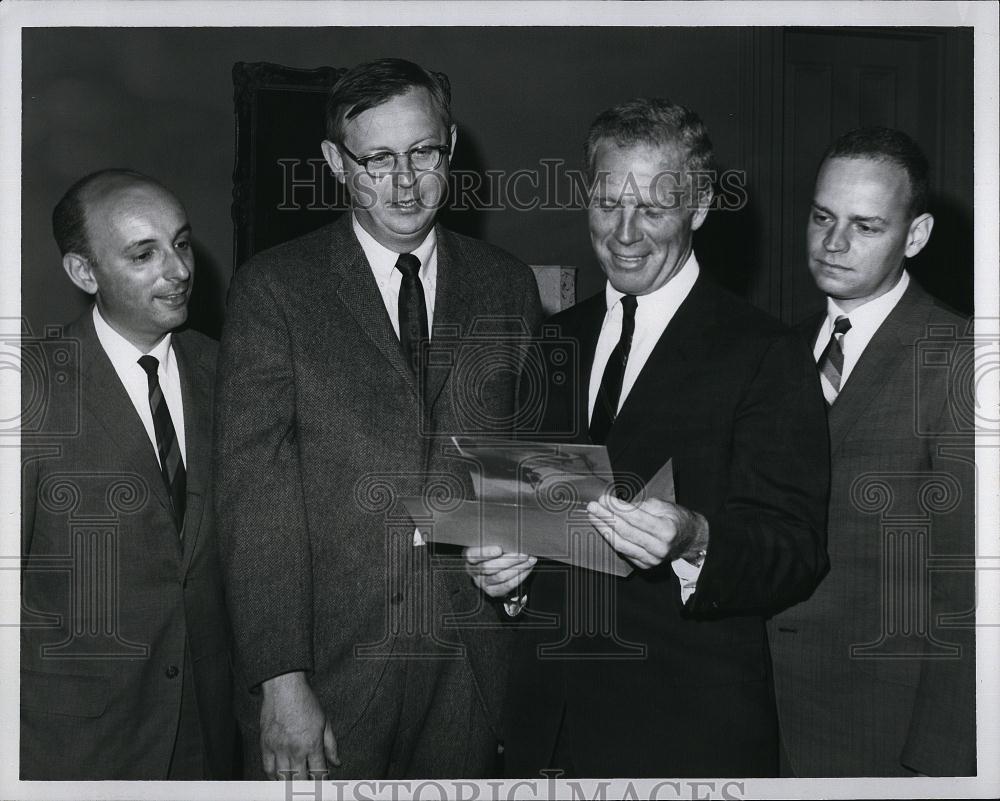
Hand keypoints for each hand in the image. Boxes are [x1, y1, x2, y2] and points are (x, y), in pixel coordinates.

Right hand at [259, 671, 339, 779]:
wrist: (284, 688)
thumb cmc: (306, 702)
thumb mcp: (324, 722)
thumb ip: (331, 745)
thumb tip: (337, 762)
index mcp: (312, 743)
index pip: (318, 773)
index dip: (321, 782)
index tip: (322, 785)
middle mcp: (295, 749)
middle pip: (300, 780)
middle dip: (306, 786)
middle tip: (308, 787)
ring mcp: (278, 748)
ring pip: (283, 778)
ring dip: (290, 783)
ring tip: (295, 784)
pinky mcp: (265, 745)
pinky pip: (267, 769)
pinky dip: (273, 776)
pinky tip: (280, 777)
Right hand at [465, 545, 535, 597]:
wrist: (492, 566)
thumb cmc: (492, 549)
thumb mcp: (488, 542)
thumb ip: (494, 539)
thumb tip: (511, 535)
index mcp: (469, 556)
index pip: (473, 555)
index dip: (486, 552)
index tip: (499, 549)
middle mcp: (473, 571)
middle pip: (489, 568)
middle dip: (509, 560)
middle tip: (524, 553)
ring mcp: (482, 583)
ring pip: (500, 577)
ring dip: (518, 567)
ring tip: (530, 559)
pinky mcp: (492, 591)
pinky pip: (507, 585)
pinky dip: (520, 576)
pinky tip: (528, 568)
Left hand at [587, 494, 708, 569]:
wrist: (689, 540)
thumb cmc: (675, 519)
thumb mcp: (663, 506)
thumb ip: (640, 506)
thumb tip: (615, 505)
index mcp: (666, 530)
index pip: (636, 518)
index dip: (617, 508)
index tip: (604, 499)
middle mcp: (659, 548)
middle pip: (626, 532)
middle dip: (606, 517)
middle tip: (593, 507)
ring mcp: (652, 560)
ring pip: (621, 544)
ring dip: (604, 529)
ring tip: (593, 517)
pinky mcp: (645, 565)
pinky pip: (623, 552)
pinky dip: (611, 539)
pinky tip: (603, 528)